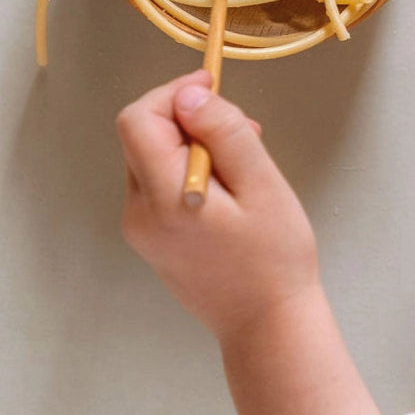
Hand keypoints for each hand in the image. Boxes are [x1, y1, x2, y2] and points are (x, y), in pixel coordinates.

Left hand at [116, 70, 319, 342]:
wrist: (268, 327)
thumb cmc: (275, 258)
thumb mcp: (261, 185)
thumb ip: (224, 133)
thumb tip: (190, 93)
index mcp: (163, 198)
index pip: (138, 119)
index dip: (173, 93)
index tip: (214, 87)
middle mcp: (139, 213)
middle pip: (143, 135)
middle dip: (188, 117)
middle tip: (243, 131)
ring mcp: (141, 229)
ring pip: (152, 157)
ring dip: (191, 142)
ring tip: (243, 162)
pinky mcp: (151, 239)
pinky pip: (160, 183)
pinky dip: (189, 168)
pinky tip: (229, 187)